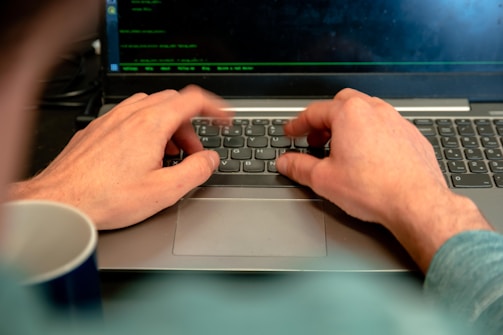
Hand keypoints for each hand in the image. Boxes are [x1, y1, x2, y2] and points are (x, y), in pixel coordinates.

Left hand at [9, 86, 227, 229]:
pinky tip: (142, 158)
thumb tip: (210, 159)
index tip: (224, 120)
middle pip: (174, 104)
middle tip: (192, 154)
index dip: (215, 108)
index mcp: (151, 124)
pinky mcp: (98, 128)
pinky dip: (147, 130)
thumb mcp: (164, 191)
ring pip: (151, 108)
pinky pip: (130, 117)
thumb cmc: (104, 197)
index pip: (193, 100)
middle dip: (190, 127)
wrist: (59, 201)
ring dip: (168, 128)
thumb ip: (196, 171)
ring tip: (167, 158)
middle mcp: (130, 114)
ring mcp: (111, 118)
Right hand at [276, 88, 491, 271]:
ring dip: (348, 124)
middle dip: (324, 119)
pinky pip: (385, 125)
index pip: (314, 112)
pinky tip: (367, 155)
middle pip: (341, 103)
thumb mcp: (323, 179)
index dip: (298, 124)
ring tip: (341, 147)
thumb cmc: (375, 189)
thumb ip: (299, 167)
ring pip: (365, 111)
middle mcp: (374, 110)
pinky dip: (370, 133)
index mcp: (349, 114)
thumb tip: (286, 162)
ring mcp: (395, 120)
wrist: (416, 202)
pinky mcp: (410, 134)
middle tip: (316, 139)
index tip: (291, 132)